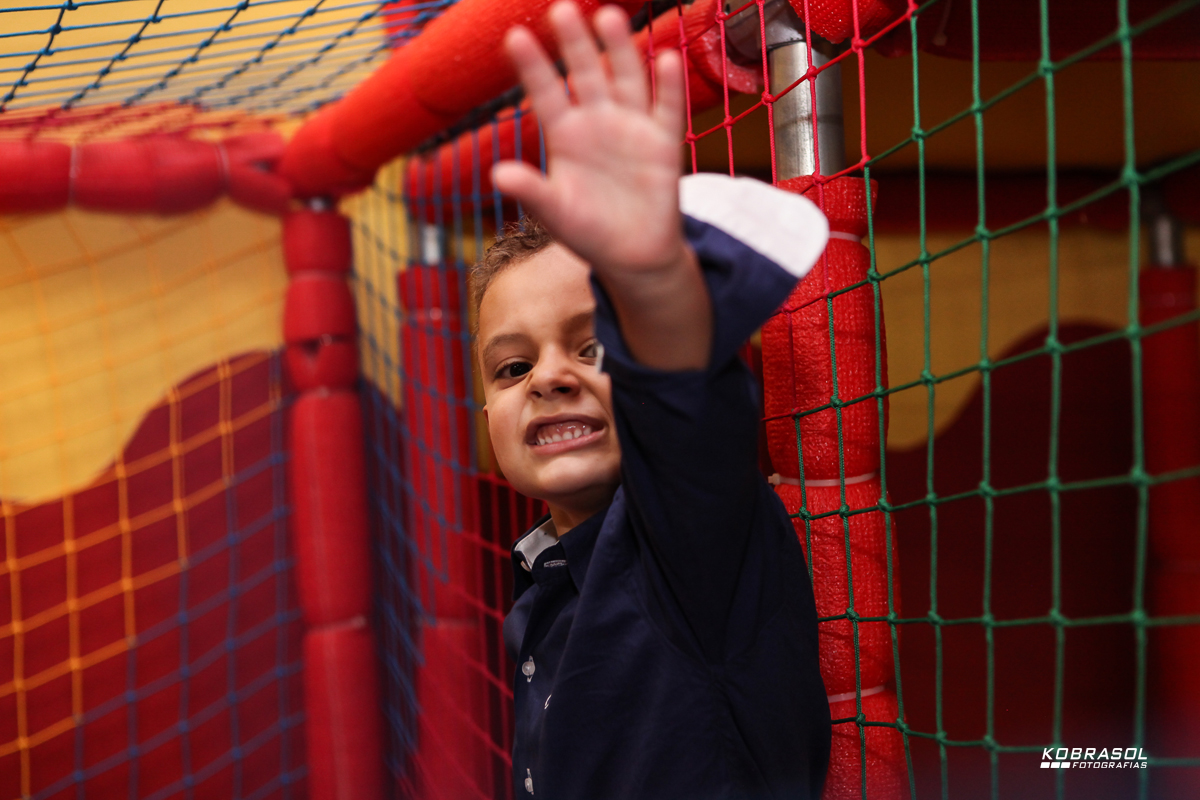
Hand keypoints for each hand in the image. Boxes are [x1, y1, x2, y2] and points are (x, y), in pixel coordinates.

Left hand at [493, 1, 689, 279]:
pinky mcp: (663, 143)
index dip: (532, 67)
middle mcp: (597, 122)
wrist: (633, 255)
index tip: (514, 36)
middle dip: (575, 43)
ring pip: (626, 79)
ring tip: (608, 16)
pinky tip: (666, 58)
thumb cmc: (588, 233)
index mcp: (565, 136)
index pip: (545, 93)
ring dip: (619, 50)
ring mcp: (632, 128)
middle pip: (586, 73)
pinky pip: (667, 109)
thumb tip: (497, 175)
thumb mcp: (555, 215)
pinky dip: (668, 85)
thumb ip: (532, 192)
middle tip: (561, 7)